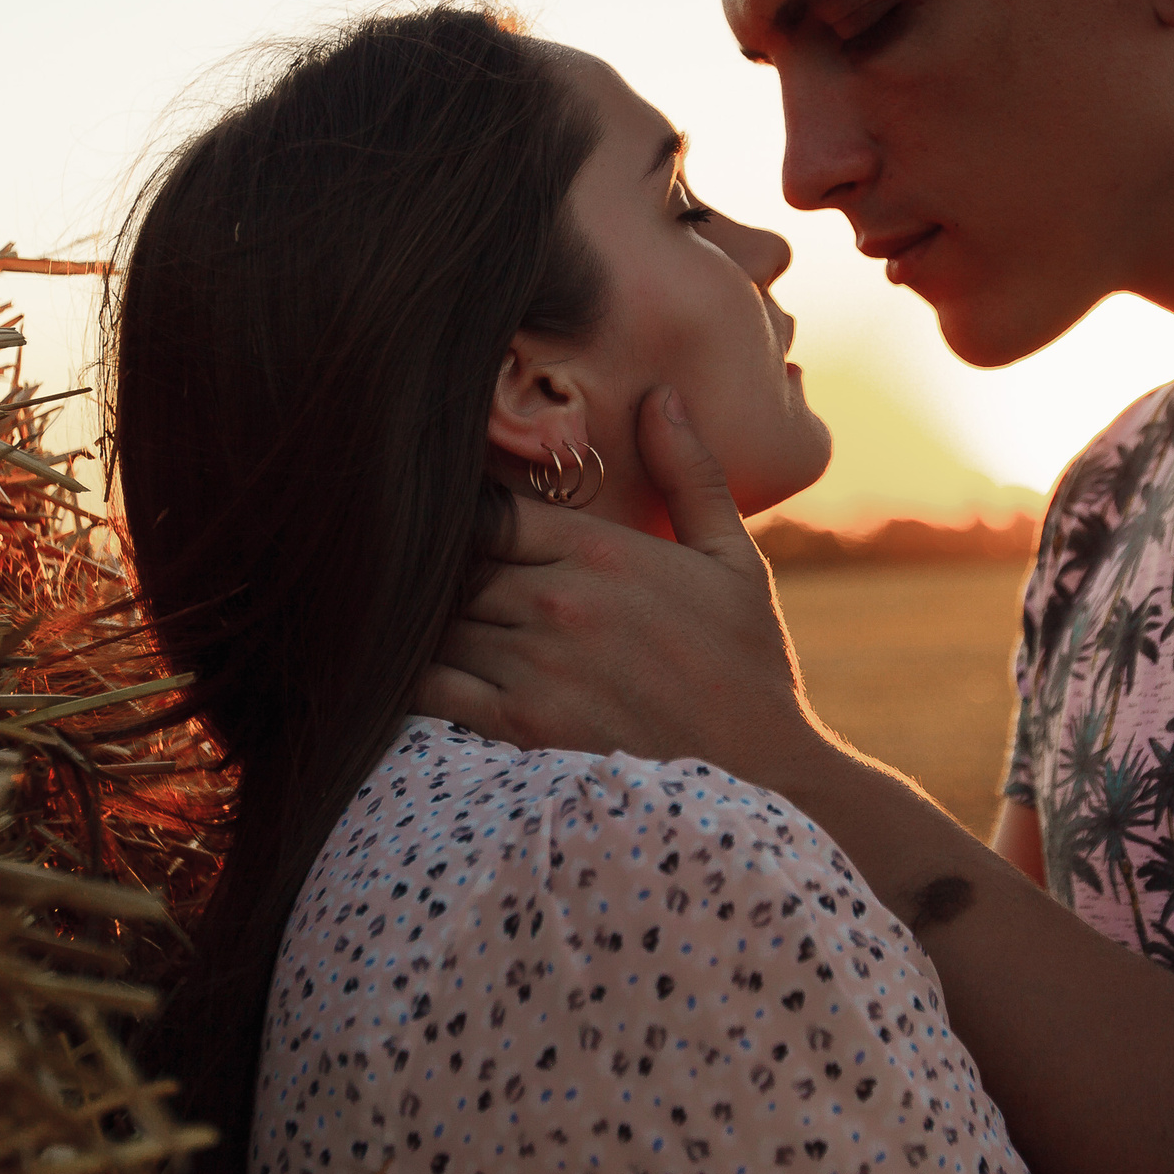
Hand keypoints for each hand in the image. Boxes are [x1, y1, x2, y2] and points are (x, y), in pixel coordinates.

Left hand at [416, 387, 817, 783]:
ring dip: (424, 622)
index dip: (463, 519)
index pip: (489, 511)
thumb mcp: (733, 561)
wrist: (764, 777)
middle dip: (439, 572)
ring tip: (412, 621)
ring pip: (439, 623)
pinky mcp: (519, 726)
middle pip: (455, 565)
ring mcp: (535, 664)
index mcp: (602, 552)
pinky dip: (412, 676)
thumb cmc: (748, 668)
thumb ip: (690, 475)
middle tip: (416, 573)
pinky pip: (433, 687)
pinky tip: (409, 671)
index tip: (453, 527)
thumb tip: (662, 396)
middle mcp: (559, 601)